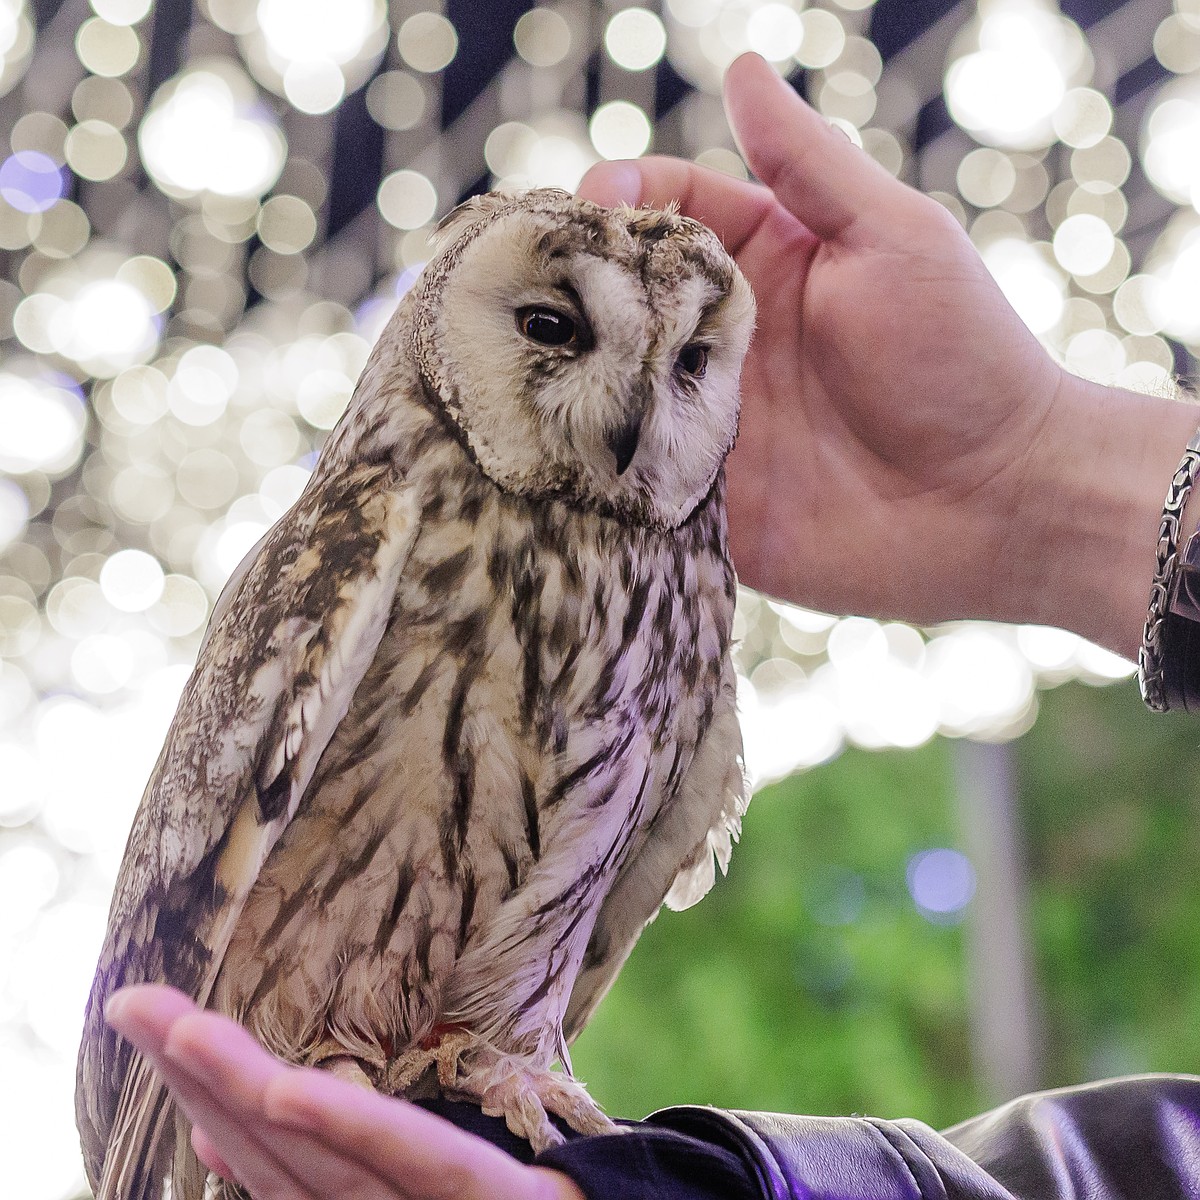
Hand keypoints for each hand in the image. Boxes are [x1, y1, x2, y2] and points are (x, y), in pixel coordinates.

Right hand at [104, 985, 585, 1199]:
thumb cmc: (512, 1199)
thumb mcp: (425, 1174)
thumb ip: (345, 1154)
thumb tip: (253, 1112)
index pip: (272, 1156)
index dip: (206, 1098)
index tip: (156, 1033)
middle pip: (280, 1152)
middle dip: (203, 1079)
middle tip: (137, 1009)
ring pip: (322, 1161)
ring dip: (244, 1093)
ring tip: (180, 1032)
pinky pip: (415, 1164)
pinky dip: (346, 1130)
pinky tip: (285, 1091)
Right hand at [579, 54, 1197, 656]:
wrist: (995, 503)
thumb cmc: (961, 359)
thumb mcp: (893, 240)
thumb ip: (809, 165)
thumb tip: (741, 66)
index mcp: (767, 266)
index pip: (672, 211)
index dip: (624, 198)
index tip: (590, 203)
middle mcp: (724, 340)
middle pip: (625, 296)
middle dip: (576, 283)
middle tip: (531, 282)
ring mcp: (707, 421)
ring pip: (610, 385)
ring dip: (568, 372)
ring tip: (519, 359)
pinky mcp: (699, 498)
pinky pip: (628, 476)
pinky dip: (590, 462)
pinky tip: (549, 446)